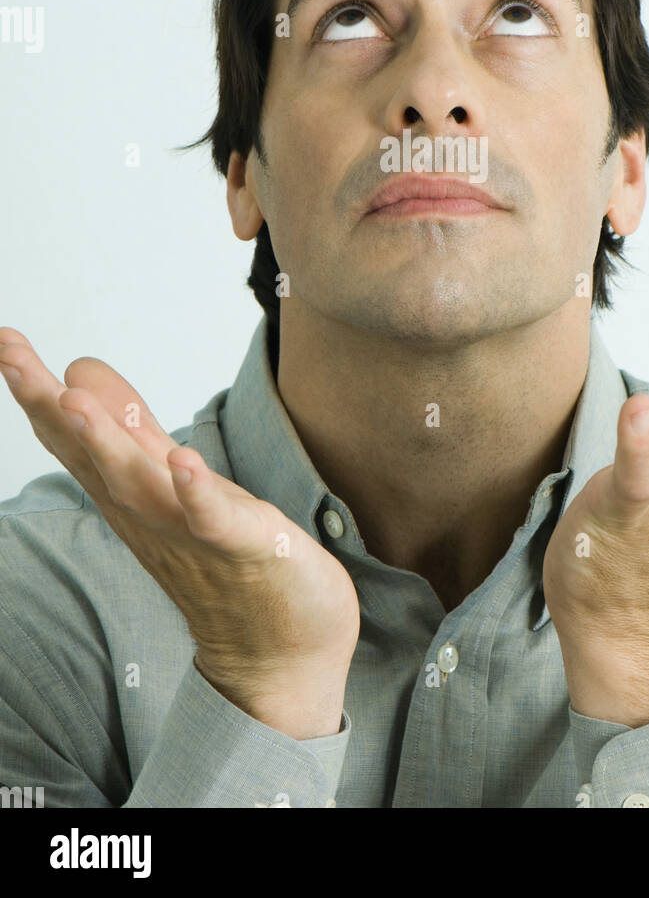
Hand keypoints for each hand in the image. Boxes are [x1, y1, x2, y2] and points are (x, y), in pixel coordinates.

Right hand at [0, 328, 359, 734]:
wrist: (279, 651)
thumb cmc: (225, 560)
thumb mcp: (169, 478)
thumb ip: (127, 427)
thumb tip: (77, 371)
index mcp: (131, 491)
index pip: (74, 436)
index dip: (37, 389)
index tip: (4, 339)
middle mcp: (149, 513)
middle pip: (89, 454)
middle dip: (47, 403)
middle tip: (9, 352)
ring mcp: (192, 535)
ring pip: (138, 486)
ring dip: (104, 444)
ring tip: (71, 400)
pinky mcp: (244, 549)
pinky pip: (215, 521)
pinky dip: (197, 493)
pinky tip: (182, 461)